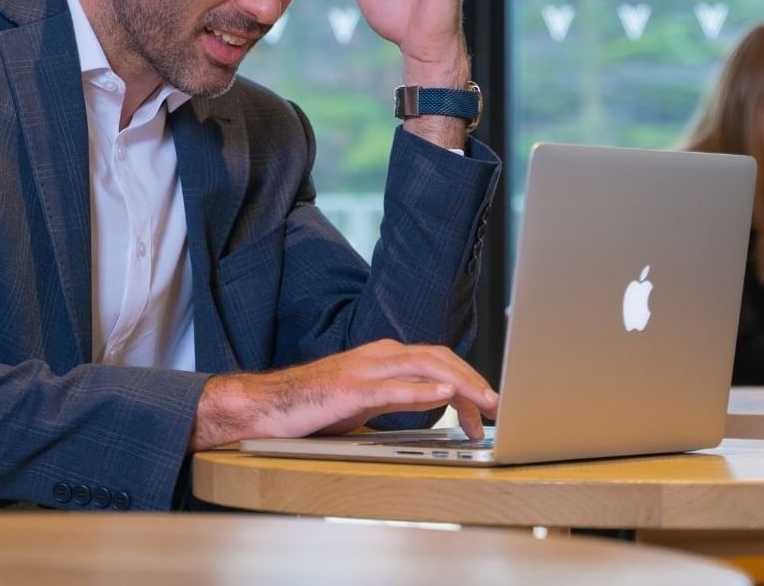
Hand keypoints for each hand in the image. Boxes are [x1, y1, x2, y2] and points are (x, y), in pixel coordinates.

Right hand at [188, 339, 498, 450]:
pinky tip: (443, 397)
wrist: (265, 405)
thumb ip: (400, 396)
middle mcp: (377, 355)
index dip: (469, 381)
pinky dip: (422, 391)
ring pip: (424, 368)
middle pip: (439, 358)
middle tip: (498, 408)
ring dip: (460, 385)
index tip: (487, 409)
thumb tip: (439, 402)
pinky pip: (392, 388)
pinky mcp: (349, 390)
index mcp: (383, 357)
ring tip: (484, 404)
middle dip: (474, 382)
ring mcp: (363, 370)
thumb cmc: (312, 405)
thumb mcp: (365, 400)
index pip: (438, 361)